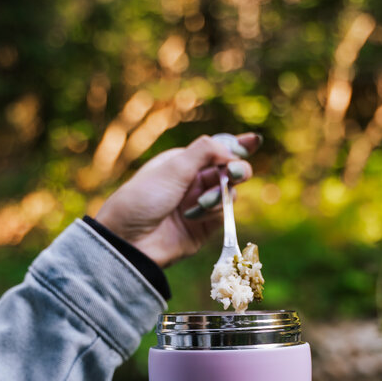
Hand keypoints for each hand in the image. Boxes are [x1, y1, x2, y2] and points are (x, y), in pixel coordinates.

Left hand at [93, 132, 261, 266]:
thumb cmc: (141, 199)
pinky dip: (214, 211)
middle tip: (234, 172)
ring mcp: (198, 206)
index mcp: (182, 163)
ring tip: (202, 200)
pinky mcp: (202, 229)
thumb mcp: (172, 168)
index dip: (236, 145)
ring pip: (227, 194)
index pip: (215, 151)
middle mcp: (192, 183)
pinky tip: (195, 214)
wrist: (128, 240)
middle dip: (235, 169)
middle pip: (228, 172)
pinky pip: (222, 215)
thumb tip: (231, 150)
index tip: (254, 140)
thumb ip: (205, 152)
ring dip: (219, 194)